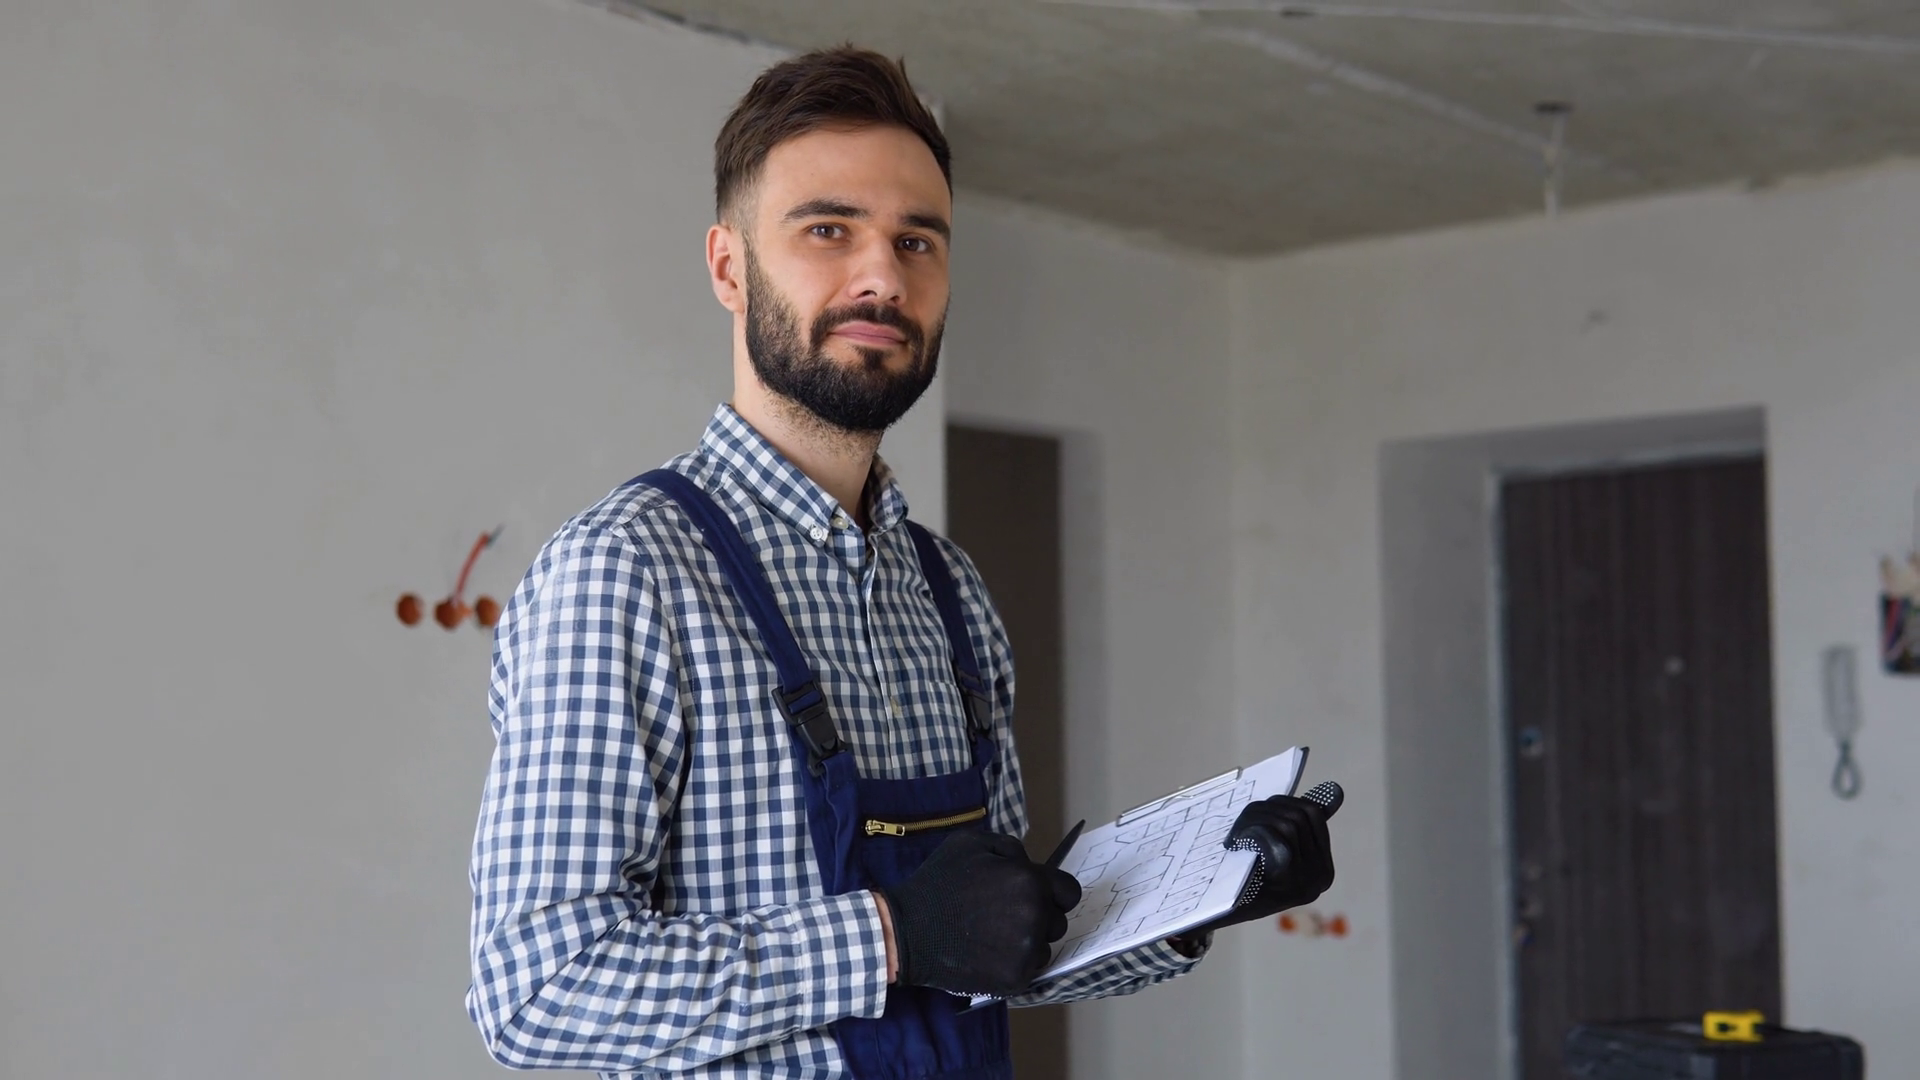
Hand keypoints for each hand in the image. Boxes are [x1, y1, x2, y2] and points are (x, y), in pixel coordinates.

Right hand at [879, 831, 1081, 995]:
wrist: (907, 931)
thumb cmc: (938, 883)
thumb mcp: (971, 843)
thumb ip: (1010, 848)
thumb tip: (1030, 864)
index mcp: (1030, 881)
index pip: (1069, 892)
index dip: (1054, 892)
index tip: (1038, 896)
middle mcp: (1035, 916)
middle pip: (1058, 921)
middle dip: (1040, 916)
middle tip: (1005, 916)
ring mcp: (1026, 951)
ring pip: (1045, 946)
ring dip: (1028, 941)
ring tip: (993, 936)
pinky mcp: (1015, 978)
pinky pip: (1030, 969)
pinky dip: (1014, 963)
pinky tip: (988, 954)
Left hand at [1200, 794, 1334, 931]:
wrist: (1213, 912)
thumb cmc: (1241, 877)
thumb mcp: (1273, 848)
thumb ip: (1298, 822)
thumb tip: (1334, 789)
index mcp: (1322, 867)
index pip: (1312, 813)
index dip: (1281, 803)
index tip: (1256, 813)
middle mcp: (1322, 877)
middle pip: (1300, 816)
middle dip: (1265, 809)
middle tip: (1240, 824)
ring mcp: (1308, 883)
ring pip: (1288, 824)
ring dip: (1253, 820)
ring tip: (1235, 835)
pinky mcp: (1290, 885)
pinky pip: (1277, 840)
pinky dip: (1252, 835)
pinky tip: (1236, 845)